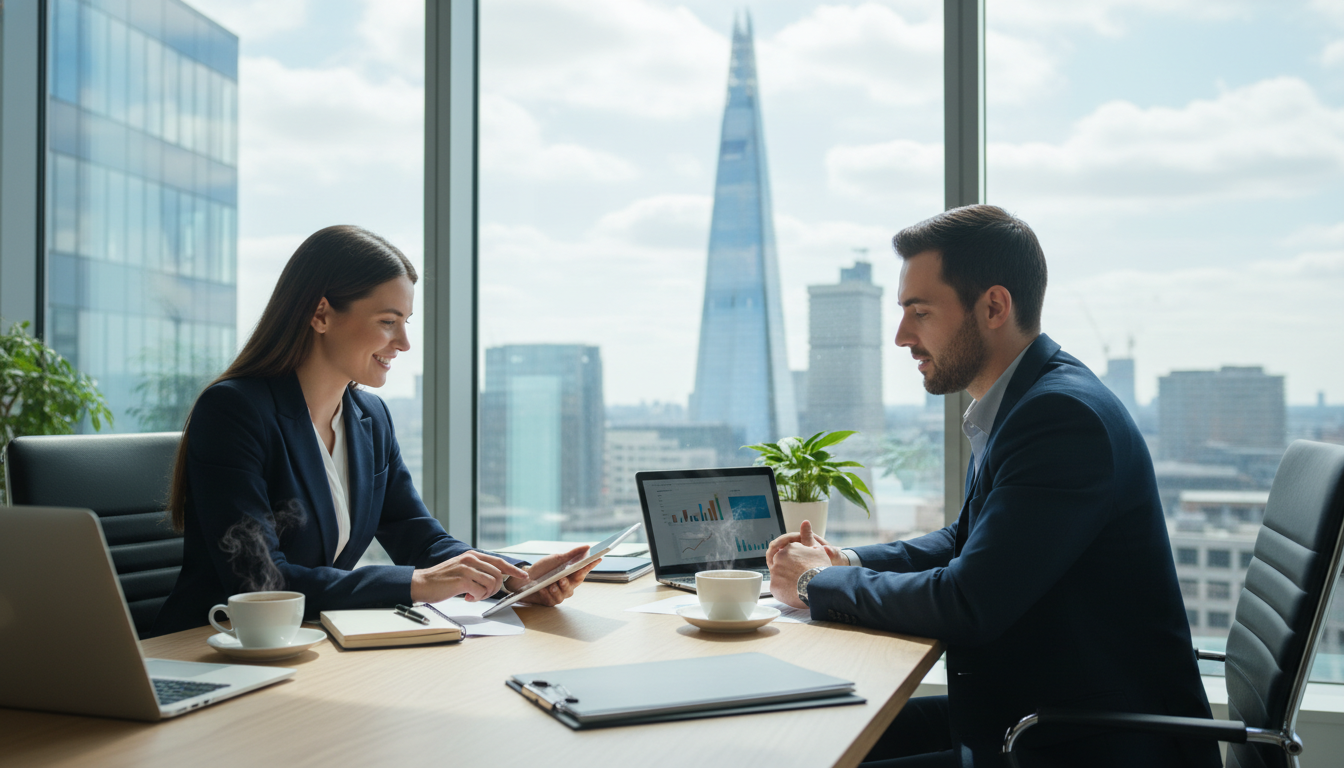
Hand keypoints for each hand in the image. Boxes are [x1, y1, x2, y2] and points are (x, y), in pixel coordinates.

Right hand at [410, 551, 528, 602]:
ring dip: (485, 594)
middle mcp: (471, 559)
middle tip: (483, 594)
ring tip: (473, 595)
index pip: (499, 561)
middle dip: (496, 588)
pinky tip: (467, 597)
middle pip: (498, 574)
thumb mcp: (462, 569)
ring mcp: (467, 568)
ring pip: (492, 583)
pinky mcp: (462, 580)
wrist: (422, 584)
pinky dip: (476, 598)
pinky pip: (481, 591)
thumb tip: (495, 579)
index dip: (514, 569)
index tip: (524, 576)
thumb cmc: (442, 580)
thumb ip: (477, 570)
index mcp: (473, 555)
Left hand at [503, 544, 597, 607]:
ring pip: (564, 595)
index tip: (598, 558)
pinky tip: (542, 589)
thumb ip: (572, 554)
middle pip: (574, 585)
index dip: (591, 565)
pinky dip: (547, 594)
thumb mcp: (557, 559)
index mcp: (571, 574)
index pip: (584, 569)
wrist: (525, 578)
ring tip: (550, 585)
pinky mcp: (550, 601)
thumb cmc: (543, 568)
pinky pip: (552, 600)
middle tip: (562, 579)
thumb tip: (587, 546)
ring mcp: (559, 594)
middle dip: (568, 583)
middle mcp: (567, 585)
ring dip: (557, 590)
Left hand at [768, 521, 835, 609]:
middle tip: (800, 577)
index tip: (802, 567)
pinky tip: (793, 592)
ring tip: (798, 585)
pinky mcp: (773, 586)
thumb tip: (805, 522)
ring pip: (778, 576)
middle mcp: (778, 558)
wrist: (819, 586)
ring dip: (786, 580)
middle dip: (789, 569)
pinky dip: (784, 590)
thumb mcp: (817, 549)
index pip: (788, 553)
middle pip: (782, 564)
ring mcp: (774, 572)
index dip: (796, 560)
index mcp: (787, 548)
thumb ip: (808, 536)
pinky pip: (777, 588)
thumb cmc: (820, 567)